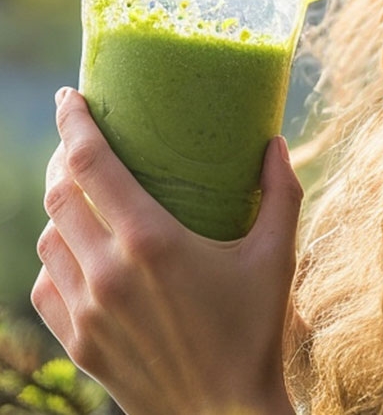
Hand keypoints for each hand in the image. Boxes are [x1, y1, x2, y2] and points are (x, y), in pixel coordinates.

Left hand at [32, 88, 300, 414]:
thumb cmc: (254, 332)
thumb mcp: (276, 255)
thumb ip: (279, 192)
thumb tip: (274, 141)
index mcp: (152, 241)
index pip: (90, 164)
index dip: (72, 123)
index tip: (70, 96)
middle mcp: (108, 272)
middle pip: (59, 193)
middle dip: (64, 156)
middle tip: (82, 138)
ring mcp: (86, 311)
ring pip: (47, 237)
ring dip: (60, 206)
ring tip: (83, 191)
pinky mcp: (78, 342)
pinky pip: (45, 284)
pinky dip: (54, 257)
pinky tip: (78, 250)